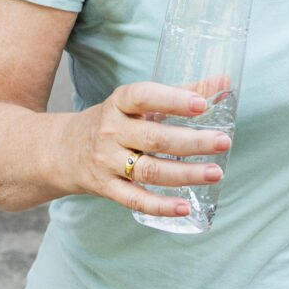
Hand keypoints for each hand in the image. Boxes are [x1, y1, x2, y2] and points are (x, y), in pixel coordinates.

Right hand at [59, 81, 230, 219]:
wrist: (63, 150)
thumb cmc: (113, 122)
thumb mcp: (137, 103)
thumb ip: (181, 92)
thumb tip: (224, 82)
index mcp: (119, 104)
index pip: (143, 97)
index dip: (173, 100)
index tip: (201, 104)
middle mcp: (111, 132)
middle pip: (154, 138)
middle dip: (191, 141)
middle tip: (223, 141)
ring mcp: (107, 162)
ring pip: (149, 171)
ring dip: (184, 174)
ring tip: (215, 173)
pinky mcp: (107, 188)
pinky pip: (136, 200)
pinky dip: (161, 206)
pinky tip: (186, 207)